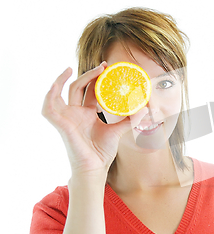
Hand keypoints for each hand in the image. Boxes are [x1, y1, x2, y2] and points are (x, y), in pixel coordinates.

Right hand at [42, 62, 131, 179]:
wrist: (95, 167)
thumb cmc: (102, 151)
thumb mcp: (119, 130)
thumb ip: (130, 119)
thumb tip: (144, 108)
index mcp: (89, 112)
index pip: (91, 90)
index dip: (98, 78)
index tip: (109, 68)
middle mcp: (77, 112)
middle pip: (79, 87)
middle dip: (89, 75)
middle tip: (103, 66)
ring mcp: (67, 117)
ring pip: (61, 93)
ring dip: (64, 80)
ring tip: (72, 69)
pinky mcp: (60, 124)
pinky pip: (49, 108)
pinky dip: (50, 95)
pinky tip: (55, 86)